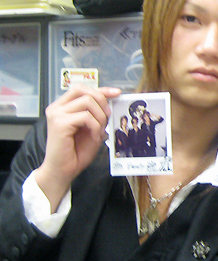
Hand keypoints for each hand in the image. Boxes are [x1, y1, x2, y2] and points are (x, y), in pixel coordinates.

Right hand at [34, 86, 120, 210]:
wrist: (63, 170)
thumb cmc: (76, 152)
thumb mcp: (92, 129)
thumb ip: (97, 114)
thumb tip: (110, 101)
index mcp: (63, 107)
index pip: (83, 89)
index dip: (102, 90)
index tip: (117, 93)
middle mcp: (57, 108)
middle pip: (84, 90)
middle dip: (101, 101)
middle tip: (107, 116)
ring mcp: (56, 114)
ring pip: (87, 102)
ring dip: (99, 117)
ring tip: (98, 131)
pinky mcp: (59, 123)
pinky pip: (86, 117)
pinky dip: (95, 126)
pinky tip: (93, 137)